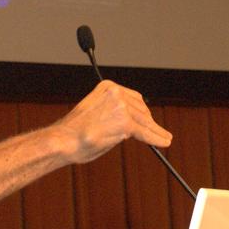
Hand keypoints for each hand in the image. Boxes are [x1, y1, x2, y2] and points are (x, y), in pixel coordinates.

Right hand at [55, 80, 172, 163]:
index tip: (149, 119)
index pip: (132, 98)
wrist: (64, 141)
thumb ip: (111, 113)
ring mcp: (121, 106)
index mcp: (107, 86)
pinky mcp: (126, 122)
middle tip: (158, 132)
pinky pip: (145, 132)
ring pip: (145, 121)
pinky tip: (164, 142)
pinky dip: (156, 138)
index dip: (142, 112)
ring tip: (164, 138)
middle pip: (141, 109)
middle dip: (148, 122)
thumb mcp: (94, 112)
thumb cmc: (73, 132)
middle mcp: (115, 92)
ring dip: (154, 131)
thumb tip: (129, 127)